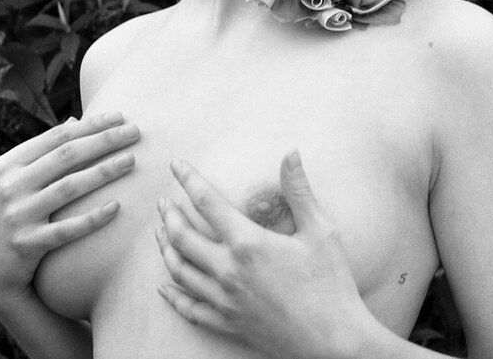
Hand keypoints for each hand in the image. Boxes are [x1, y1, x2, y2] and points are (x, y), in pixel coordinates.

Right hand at [0, 112, 139, 306]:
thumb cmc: (12, 212)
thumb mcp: (17, 179)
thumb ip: (44, 152)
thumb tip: (75, 121)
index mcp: (9, 163)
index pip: (58, 136)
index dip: (92, 124)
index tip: (121, 116)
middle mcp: (10, 186)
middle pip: (67, 155)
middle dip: (105, 140)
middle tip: (136, 132)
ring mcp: (17, 216)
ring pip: (69, 187)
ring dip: (104, 171)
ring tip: (132, 161)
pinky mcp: (26, 245)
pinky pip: (66, 229)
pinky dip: (92, 217)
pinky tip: (117, 207)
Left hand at [156, 151, 371, 358]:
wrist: (332, 342)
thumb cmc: (330, 283)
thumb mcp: (320, 230)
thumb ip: (299, 190)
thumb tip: (291, 152)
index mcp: (248, 243)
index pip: (207, 202)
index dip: (189, 179)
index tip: (176, 164)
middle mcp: (228, 271)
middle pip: (183, 236)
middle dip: (169, 214)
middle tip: (163, 200)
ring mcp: (225, 300)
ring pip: (179, 270)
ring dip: (165, 248)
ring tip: (160, 232)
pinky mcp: (228, 324)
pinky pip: (190, 308)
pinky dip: (173, 295)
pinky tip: (164, 286)